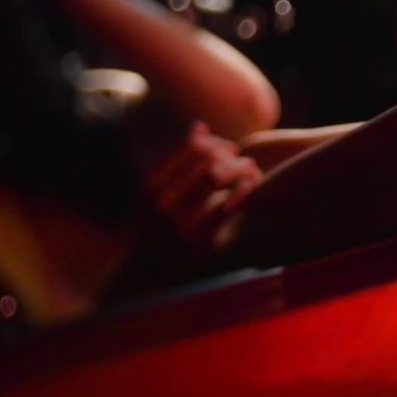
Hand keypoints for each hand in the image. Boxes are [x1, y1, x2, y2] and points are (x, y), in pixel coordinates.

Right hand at [144, 121, 263, 246]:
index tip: (228, 147)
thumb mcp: (154, 191)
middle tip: (242, 158)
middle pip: (206, 160)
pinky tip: (249, 186)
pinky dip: (242, 190)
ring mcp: (181, 221)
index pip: (190, 149)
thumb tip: (201, 126)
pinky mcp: (199, 240)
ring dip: (239, 168)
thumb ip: (175, 159)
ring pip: (216, 178)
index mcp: (152, 186)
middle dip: (230, 155)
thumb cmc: (155, 222)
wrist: (146, 270)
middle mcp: (163, 202)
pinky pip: (226, 206)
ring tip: (250, 167)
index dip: (216, 143)